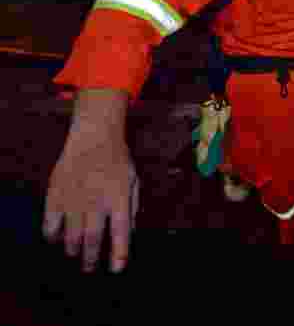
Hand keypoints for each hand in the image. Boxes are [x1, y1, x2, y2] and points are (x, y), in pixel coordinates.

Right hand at [43, 136, 138, 272]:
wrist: (93, 136)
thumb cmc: (117, 159)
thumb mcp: (133, 180)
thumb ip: (133, 206)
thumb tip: (130, 231)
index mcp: (119, 197)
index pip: (121, 231)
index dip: (119, 252)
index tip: (117, 269)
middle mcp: (96, 200)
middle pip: (92, 238)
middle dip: (90, 258)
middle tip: (88, 268)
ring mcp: (74, 197)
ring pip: (71, 233)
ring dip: (72, 248)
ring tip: (73, 253)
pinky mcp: (57, 193)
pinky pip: (50, 221)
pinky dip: (52, 234)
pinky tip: (54, 237)